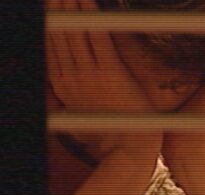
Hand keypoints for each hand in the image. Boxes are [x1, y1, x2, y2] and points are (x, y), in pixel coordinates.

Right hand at [46, 0, 158, 158]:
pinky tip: (88, 2)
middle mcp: (70, 77)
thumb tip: (64, 78)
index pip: (49, 47)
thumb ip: (70, 91)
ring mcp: (89, 74)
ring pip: (74, 33)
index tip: (47, 8)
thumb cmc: (110, 127)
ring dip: (70, 8)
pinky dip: (91, 17)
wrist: (130, 144)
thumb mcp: (81, 107)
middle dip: (55, 11)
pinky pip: (97, 37)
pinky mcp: (110, 72)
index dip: (47, 25)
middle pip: (58, 36)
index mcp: (62, 86)